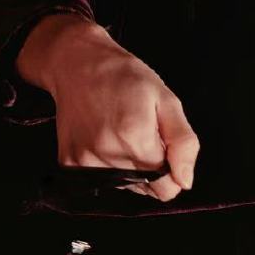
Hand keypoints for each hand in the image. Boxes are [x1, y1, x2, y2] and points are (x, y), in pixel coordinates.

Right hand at [18, 15, 200, 201]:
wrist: (77, 64)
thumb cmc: (124, 77)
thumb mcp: (167, 101)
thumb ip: (183, 143)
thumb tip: (185, 181)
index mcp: (137, 139)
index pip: (166, 189)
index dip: (172, 172)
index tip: (164, 149)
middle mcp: (109, 155)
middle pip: (146, 190)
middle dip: (152, 169)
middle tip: (142, 135)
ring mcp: (86, 161)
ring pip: (124, 187)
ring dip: (129, 167)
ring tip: (121, 132)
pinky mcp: (70, 162)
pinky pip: (100, 180)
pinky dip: (108, 165)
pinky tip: (105, 137)